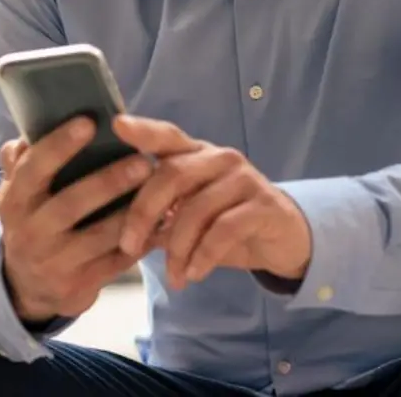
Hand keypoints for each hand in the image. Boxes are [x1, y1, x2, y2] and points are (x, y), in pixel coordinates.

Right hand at [0, 117, 151, 324]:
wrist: (26, 286)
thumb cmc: (32, 221)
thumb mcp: (18, 194)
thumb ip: (21, 163)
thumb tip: (24, 137)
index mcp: (15, 201)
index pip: (33, 170)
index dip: (58, 146)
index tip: (88, 122)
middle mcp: (31, 232)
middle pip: (71, 204)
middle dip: (109, 182)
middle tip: (143, 161)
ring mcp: (55, 262)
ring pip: (99, 236)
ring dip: (132, 213)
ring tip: (161, 190)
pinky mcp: (79, 285)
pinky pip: (117, 262)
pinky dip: (142, 242)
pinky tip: (164, 222)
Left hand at [113, 115, 311, 290]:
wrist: (284, 239)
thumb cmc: (226, 224)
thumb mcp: (190, 217)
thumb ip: (161, 214)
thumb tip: (123, 231)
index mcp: (196, 154)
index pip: (167, 136)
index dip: (143, 130)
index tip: (116, 124)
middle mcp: (219, 158)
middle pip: (172, 174)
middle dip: (144, 212)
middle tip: (129, 246)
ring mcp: (244, 179)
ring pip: (197, 208)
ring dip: (177, 247)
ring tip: (172, 275)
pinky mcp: (264, 205)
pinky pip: (224, 230)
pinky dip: (203, 256)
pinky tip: (194, 275)